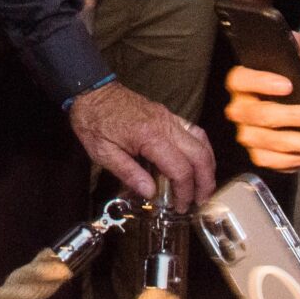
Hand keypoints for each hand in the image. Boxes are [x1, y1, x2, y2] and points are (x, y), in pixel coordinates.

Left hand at [69, 81, 215, 208]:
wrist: (92, 92)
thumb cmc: (94, 120)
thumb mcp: (103, 152)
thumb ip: (128, 174)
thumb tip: (150, 193)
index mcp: (149, 136)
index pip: (180, 169)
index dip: (184, 192)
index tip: (179, 206)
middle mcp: (165, 125)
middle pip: (199, 156)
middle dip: (204, 182)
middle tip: (200, 201)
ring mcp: (168, 117)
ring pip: (202, 142)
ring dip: (207, 166)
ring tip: (203, 185)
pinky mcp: (167, 115)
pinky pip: (193, 131)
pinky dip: (201, 149)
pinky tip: (197, 161)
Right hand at [225, 35, 299, 170]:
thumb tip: (290, 37)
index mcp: (246, 82)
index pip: (239, 79)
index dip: (260, 82)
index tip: (289, 84)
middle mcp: (242, 109)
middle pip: (258, 116)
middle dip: (292, 117)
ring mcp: (251, 136)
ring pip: (272, 143)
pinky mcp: (265, 157)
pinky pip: (279, 162)